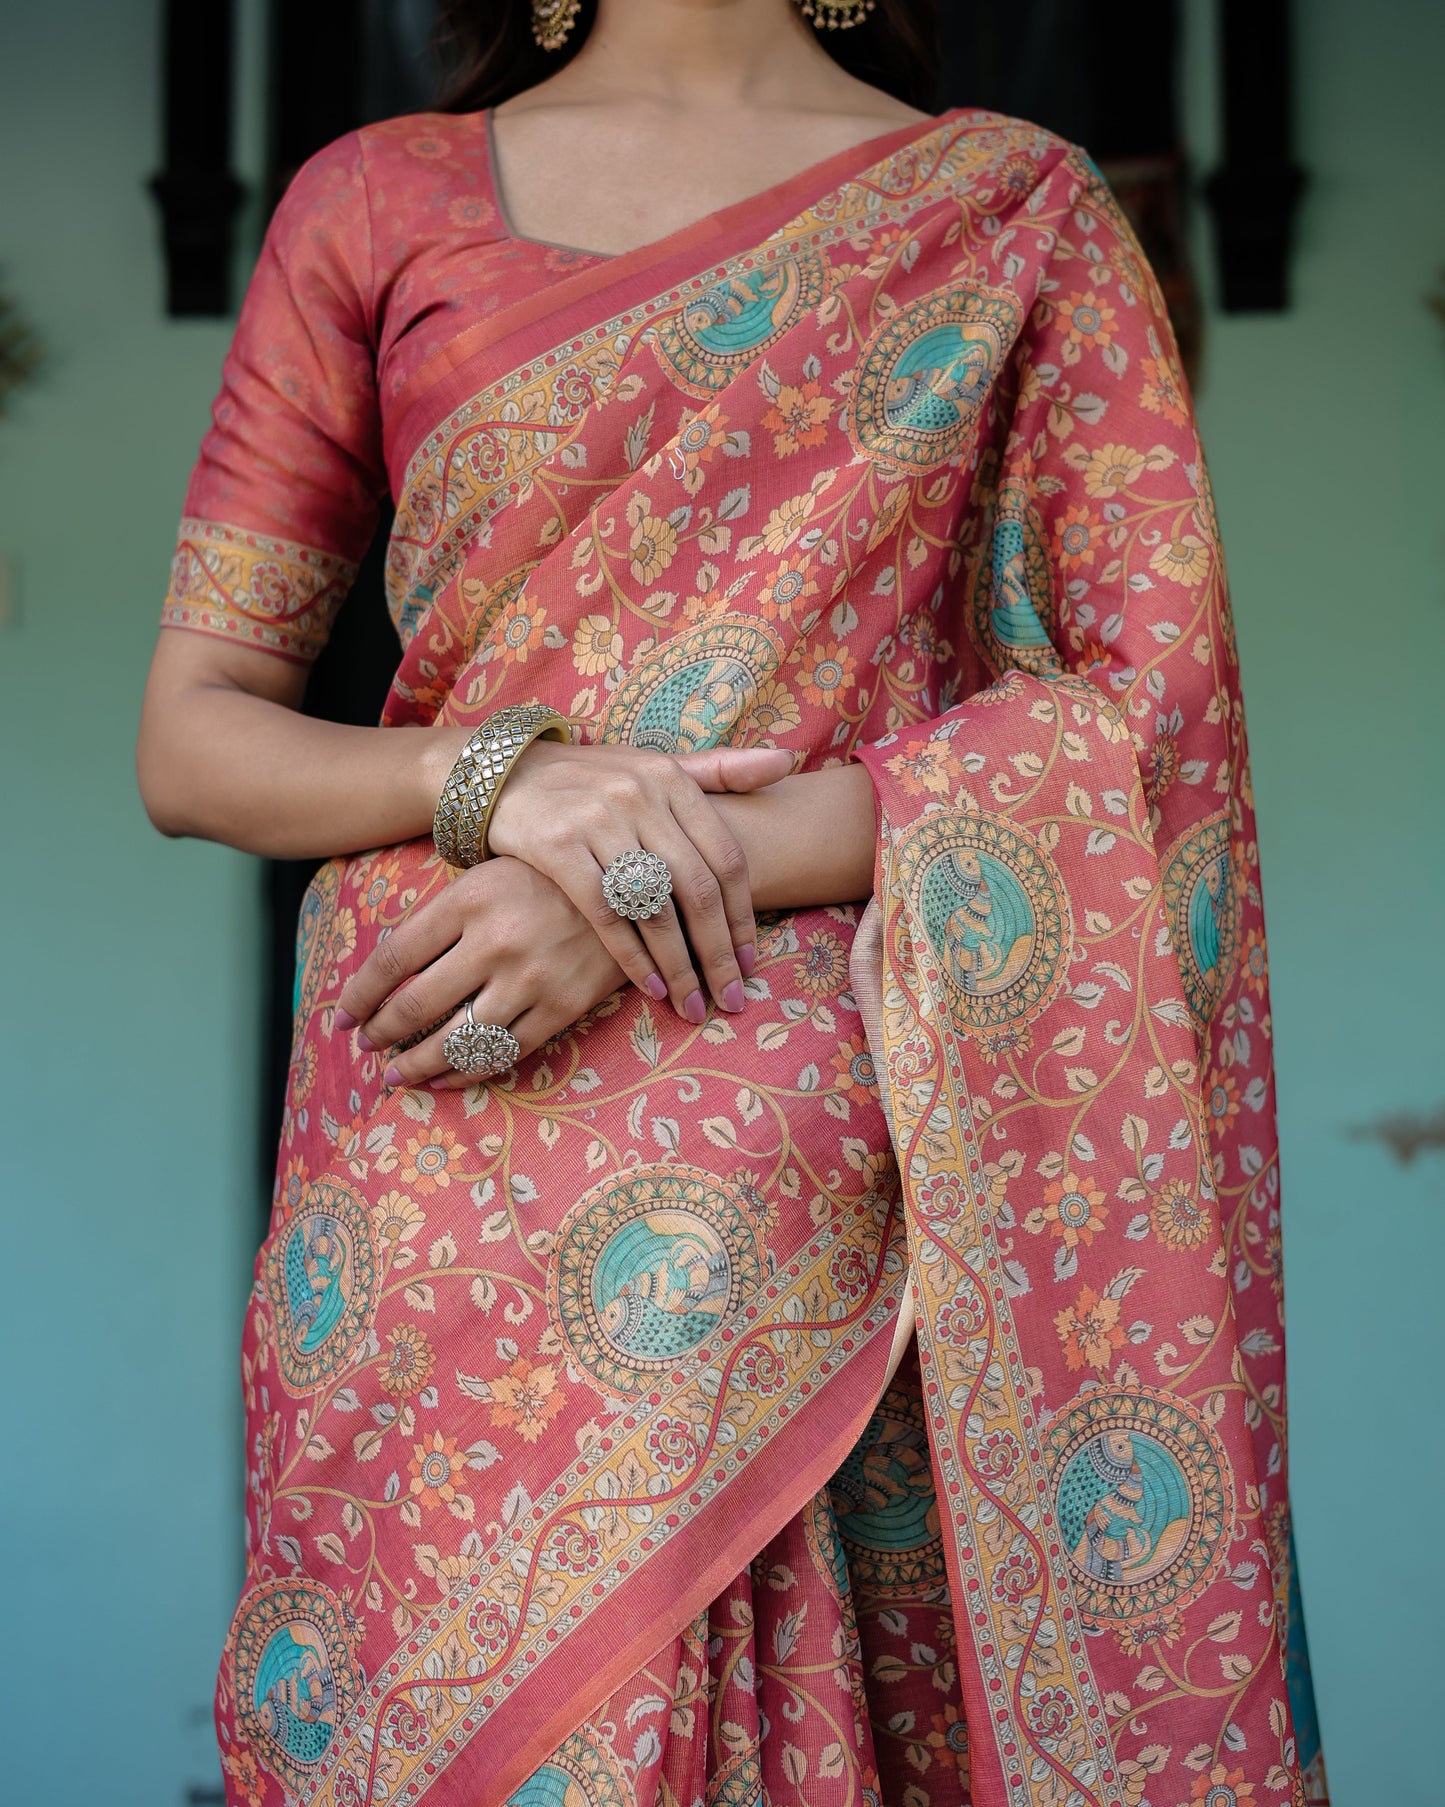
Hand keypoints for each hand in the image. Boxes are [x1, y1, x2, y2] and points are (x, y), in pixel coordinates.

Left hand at [335, 857, 624, 1086]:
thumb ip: (444, 917)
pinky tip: (443, 1079)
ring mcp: (531, 979)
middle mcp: (495, 942)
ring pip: (458, 1039)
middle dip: (382, 1034)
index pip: (394, 959)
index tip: (341, 1017)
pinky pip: (504, 1053)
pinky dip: (467, 1072)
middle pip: (417, 1004)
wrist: (634, 883)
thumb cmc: (549, 875)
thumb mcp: (489, 874)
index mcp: (469, 900)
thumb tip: (389, 972)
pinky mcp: (562, 1007)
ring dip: (417, 1065)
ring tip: (395, 1075)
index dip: (360, 995)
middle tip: (366, 1047)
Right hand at [486, 741, 791, 1021]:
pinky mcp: (557, 847)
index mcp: (671, 778)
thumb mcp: (653, 768)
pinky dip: (632, 956)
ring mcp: (597, 820)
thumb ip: (719, 770)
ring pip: (655, 908)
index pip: (727, 858)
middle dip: (718, 954)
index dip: (744, 918)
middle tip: (732, 999)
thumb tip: (785, 764)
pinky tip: (650, 986)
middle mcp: (640, 795)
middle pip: (697, 890)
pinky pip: (606, 914)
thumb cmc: (591, 781)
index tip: (750, 964)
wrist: (504, 775)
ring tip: (692, 1005)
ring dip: (680, 965)